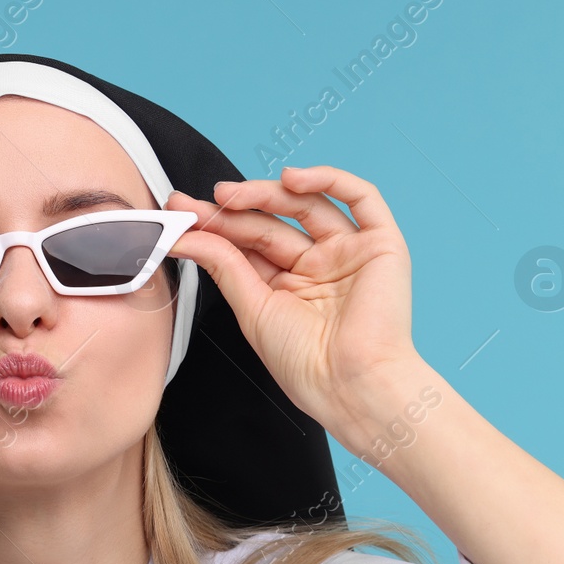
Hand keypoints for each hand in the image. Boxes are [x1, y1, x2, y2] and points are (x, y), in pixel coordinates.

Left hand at [165, 164, 421, 431]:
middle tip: (198, 204)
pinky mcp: (382, 245)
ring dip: (268, 193)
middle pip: (273, 223)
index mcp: (290, 287)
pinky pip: (361, 198)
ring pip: (309, 205)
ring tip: (230, 195)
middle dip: (233, 210)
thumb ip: (224, 265)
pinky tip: (291, 179)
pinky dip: (328, 179)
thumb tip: (188, 236)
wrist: (350, 384)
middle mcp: (321, 267)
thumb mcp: (252, 309)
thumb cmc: (306, 364)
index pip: (250, 244)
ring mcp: (351, 253)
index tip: (181, 215)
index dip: (216, 226)